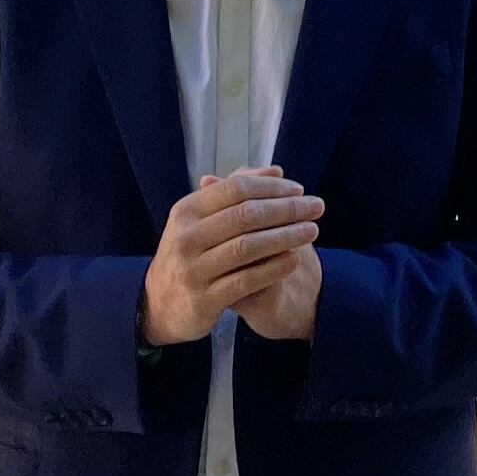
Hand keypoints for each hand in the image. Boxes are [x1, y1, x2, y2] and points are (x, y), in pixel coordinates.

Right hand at [139, 167, 322, 346]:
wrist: (159, 305)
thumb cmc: (190, 254)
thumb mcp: (202, 220)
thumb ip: (237, 194)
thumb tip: (276, 170)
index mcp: (187, 211)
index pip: (236, 188)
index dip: (272, 187)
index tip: (299, 190)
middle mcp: (186, 237)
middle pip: (245, 215)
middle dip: (286, 209)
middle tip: (317, 207)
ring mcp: (193, 269)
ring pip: (247, 247)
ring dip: (285, 236)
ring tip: (312, 230)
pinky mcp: (204, 299)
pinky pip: (245, 281)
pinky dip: (272, 268)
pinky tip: (295, 259)